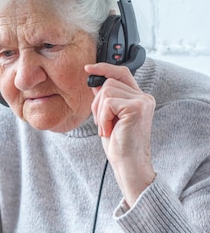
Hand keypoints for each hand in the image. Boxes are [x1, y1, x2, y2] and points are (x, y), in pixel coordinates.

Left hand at [86, 62, 155, 205]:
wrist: (128, 164)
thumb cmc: (119, 145)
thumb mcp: (108, 118)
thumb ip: (105, 99)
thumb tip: (95, 82)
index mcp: (139, 98)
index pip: (122, 73)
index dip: (105, 68)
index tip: (88, 68)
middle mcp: (144, 97)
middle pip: (109, 82)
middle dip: (97, 103)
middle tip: (103, 124)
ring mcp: (143, 101)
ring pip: (107, 91)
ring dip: (100, 112)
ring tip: (107, 128)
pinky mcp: (137, 108)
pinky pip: (108, 103)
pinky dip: (102, 118)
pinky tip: (109, 130)